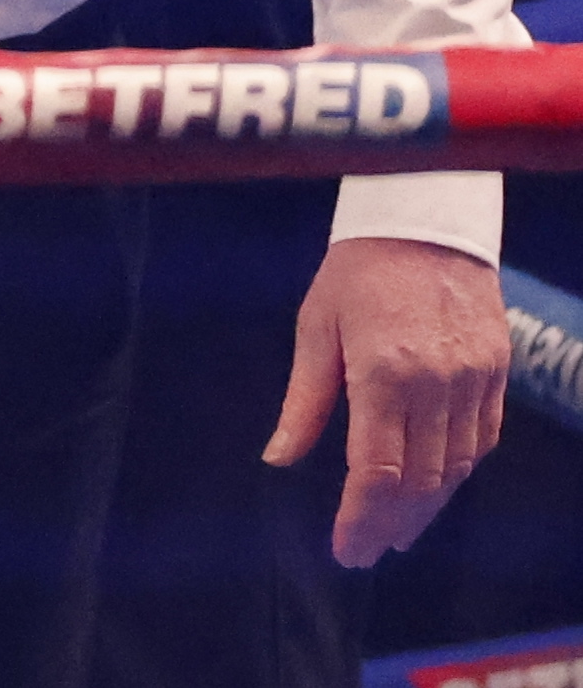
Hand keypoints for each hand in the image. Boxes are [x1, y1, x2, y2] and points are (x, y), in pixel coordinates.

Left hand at [271, 233, 507, 564]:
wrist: (425, 224)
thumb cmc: (356, 273)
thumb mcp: (315, 329)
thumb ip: (303, 400)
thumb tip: (277, 457)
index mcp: (384, 373)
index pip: (376, 470)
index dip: (360, 518)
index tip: (346, 550)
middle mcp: (437, 384)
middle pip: (420, 479)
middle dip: (391, 522)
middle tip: (366, 550)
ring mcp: (474, 380)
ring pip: (456, 467)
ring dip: (427, 506)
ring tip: (396, 530)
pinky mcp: (496, 373)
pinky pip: (482, 439)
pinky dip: (458, 471)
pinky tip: (435, 487)